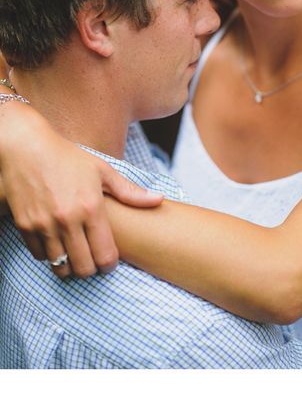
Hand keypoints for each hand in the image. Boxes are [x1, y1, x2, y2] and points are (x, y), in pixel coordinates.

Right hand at [1, 108, 162, 277]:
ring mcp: (44, 225)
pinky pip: (39, 255)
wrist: (27, 149)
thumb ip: (130, 192)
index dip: (110, 265)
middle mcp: (67, 220)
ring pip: (60, 266)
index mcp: (91, 208)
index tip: (110, 263)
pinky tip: (58, 247)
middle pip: (83, 267)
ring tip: (76, 257)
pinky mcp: (24, 226)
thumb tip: (159, 200)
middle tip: (94, 263)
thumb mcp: (103, 171)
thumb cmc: (68, 158)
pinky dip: (49, 256)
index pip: (105, 254)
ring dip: (70, 267)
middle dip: (92, 270)